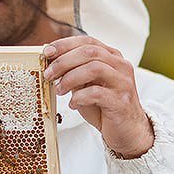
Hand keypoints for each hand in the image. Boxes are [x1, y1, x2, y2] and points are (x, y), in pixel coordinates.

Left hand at [43, 36, 153, 158]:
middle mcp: (120, 66)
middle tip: (48, 74)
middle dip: (64, 61)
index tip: (47, 52)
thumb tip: (51, 61)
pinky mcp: (121, 101)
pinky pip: (97, 93)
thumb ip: (74, 72)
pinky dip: (79, 97)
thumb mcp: (86, 86)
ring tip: (59, 90)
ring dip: (70, 78)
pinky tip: (73, 103)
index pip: (88, 41)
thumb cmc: (104, 107)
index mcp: (112, 57)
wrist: (127, 131)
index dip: (65, 44)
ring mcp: (123, 83)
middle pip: (90, 52)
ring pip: (94, 68)